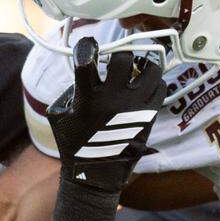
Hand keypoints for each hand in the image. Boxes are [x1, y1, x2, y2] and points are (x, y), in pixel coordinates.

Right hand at [48, 37, 166, 194]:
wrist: (95, 175)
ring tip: (138, 69)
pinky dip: (155, 83)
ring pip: (150, 70)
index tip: (90, 45)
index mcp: (86, 96)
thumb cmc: (74, 145)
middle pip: (124, 58)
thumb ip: (71, 89)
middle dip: (121, 54)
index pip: (86, 58)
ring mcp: (134, 107)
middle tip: (119, 60)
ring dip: (144, 65)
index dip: (88, 45)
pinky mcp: (148, 117)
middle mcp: (112, 98)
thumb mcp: (59, 114)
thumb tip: (87, 69)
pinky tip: (146, 86)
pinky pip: (160, 88)